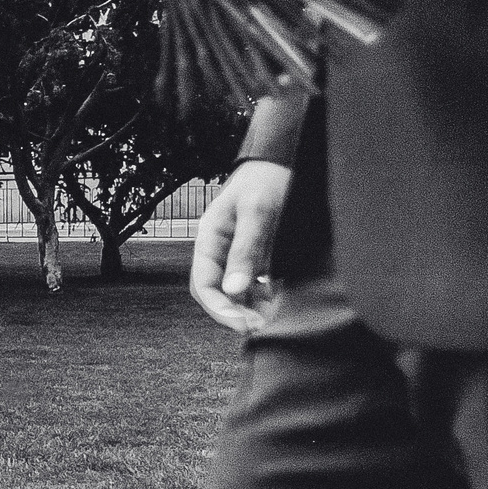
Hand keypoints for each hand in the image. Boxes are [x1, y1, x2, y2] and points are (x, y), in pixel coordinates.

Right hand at [190, 160, 292, 333]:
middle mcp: (221, 251)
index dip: (219, 308)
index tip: (241, 323)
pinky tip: (279, 306)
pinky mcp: (258, 256)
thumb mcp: (257, 212)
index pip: (203, 284)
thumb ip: (246, 250)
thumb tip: (234, 290)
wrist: (284, 160)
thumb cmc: (266, 180)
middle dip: (235, 314)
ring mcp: (238, 254)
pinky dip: (265, 299)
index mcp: (209, 239)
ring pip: (237, 293)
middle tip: (260, 328)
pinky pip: (255, 285)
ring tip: (272, 322)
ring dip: (251, 310)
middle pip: (218, 293)